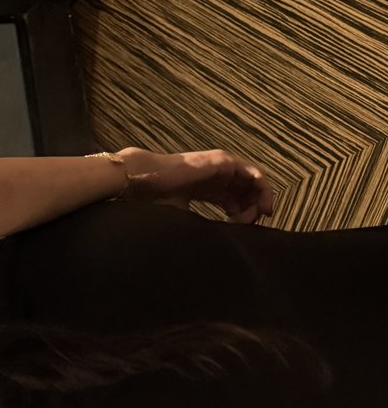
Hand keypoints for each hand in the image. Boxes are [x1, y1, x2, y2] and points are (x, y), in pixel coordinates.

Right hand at [115, 146, 275, 223]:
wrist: (146, 181)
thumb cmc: (157, 199)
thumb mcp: (183, 216)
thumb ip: (200, 223)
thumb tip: (213, 245)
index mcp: (207, 188)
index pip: (235, 200)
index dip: (243, 215)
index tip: (242, 230)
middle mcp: (217, 176)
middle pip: (246, 192)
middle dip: (253, 209)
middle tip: (251, 224)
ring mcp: (222, 167)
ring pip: (253, 182)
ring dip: (259, 199)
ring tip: (258, 216)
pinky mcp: (224, 161)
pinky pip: (254, 174)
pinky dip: (262, 188)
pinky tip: (260, 205)